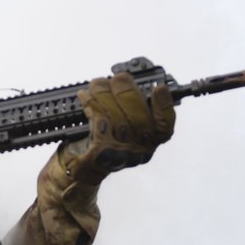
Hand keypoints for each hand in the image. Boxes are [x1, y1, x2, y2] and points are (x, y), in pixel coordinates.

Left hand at [61, 72, 175, 185]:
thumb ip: (130, 106)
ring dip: (105, 94)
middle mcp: (138, 151)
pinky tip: (85, 96)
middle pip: (140, 120)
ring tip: (97, 84)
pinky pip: (99, 122)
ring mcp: (120, 154)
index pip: (165, 127)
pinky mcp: (100, 153)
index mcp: (148, 142)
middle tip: (118, 78)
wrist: (79, 165)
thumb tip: (126, 81)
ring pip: (117, 118)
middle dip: (128, 92)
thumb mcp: (121, 124)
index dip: (164, 107)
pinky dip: (91, 105)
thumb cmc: (103, 140)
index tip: (159, 88)